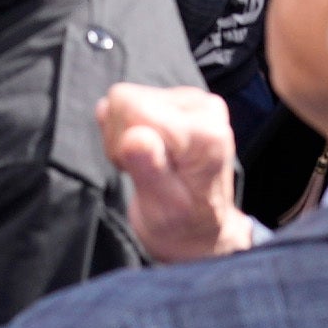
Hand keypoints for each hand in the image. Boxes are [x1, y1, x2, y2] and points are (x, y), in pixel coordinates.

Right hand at [101, 80, 251, 262]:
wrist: (197, 228)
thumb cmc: (181, 223)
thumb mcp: (163, 209)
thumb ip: (150, 170)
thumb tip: (134, 137)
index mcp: (206, 133)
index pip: (134, 108)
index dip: (121, 143)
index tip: (138, 171)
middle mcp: (204, 108)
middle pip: (126, 99)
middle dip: (120, 138)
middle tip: (140, 170)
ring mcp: (191, 100)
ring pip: (122, 99)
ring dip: (122, 137)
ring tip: (144, 165)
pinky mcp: (177, 99)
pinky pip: (127, 101)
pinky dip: (126, 129)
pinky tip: (143, 152)